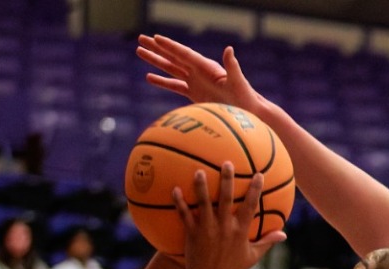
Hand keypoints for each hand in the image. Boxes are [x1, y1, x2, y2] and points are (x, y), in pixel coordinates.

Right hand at [137, 36, 267, 112]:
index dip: (170, 46)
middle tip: (140, 38)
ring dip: (156, 61)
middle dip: (157, 48)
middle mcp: (199, 71)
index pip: (184, 54)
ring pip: (171, 68)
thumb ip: (232, 66)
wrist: (248, 111)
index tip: (155, 38)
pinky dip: (162, 81)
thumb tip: (229, 49)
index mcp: (207, 67)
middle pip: (173, 57)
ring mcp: (196, 82)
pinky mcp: (195, 94)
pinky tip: (149, 77)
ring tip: (139, 52)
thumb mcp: (238, 82)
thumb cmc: (245, 97)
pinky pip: (175, 85)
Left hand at [173, 164, 286, 268]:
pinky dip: (179, 203)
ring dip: (201, 187)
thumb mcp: (253, 256)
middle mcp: (224, 228)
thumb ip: (267, 242)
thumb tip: (284, 234)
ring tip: (199, 171)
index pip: (250, 207)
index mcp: (240, 231)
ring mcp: (207, 230)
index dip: (255, 190)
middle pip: (226, 199)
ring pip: (204, 204)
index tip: (258, 174)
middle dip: (227, 180)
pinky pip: (184, 215)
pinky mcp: (192, 234)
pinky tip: (175, 189)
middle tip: (227, 163)